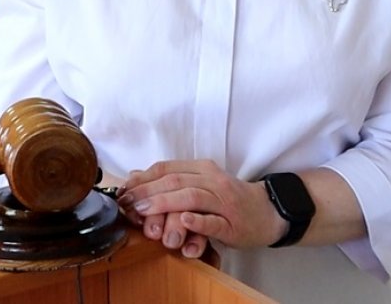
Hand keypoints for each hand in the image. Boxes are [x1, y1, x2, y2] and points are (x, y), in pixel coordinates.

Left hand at [117, 159, 285, 256]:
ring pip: (192, 197)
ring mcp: (223, 201)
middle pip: (175, 180)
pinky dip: (197, 220)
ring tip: (145, 211)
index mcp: (201, 169)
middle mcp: (212, 180)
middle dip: (148, 191)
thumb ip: (171, 178)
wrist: (267, 211)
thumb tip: (135, 176)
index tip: (123, 191)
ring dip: (165, 204)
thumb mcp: (200, 182)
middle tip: (128, 203)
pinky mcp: (233, 223)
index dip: (143, 179)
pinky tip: (184, 220)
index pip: (167, 168)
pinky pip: (213, 221)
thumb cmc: (229, 199)